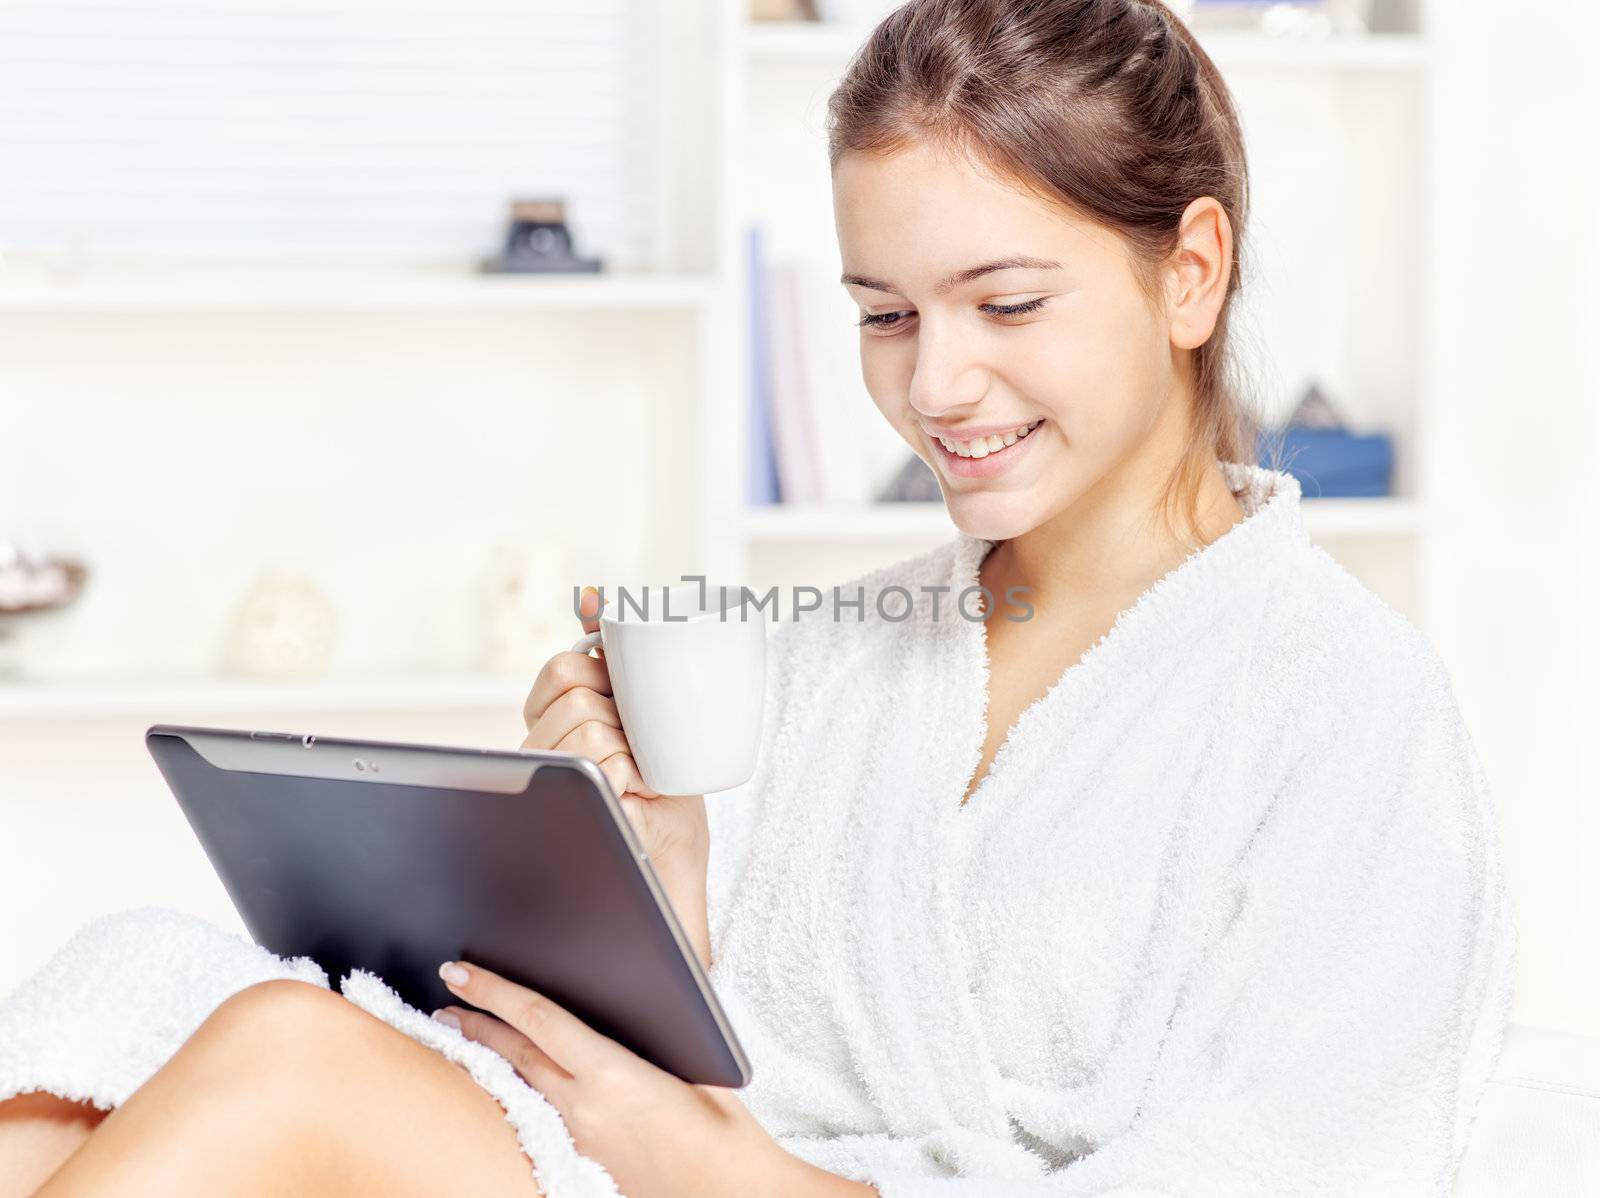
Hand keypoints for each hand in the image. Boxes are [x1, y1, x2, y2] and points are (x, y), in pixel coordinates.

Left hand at [433, 959, 793, 1197]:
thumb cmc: (727, 1135)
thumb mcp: (698, 1068)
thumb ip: (659, 1035)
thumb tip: (639, 1001)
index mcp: (613, 1076)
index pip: (538, 1020)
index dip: (495, 991)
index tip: (462, 971)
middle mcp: (585, 1109)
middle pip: (516, 1054)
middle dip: (476, 1023)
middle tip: (446, 1002)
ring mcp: (580, 1139)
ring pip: (521, 1087)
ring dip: (488, 1059)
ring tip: (460, 1038)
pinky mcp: (584, 1162)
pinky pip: (540, 1116)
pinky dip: (517, 1092)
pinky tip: (508, 1086)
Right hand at [521, 585, 710, 962]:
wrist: (673, 878)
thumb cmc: (666, 803)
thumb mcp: (652, 719)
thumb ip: (620, 663)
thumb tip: (595, 596)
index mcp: (556, 723)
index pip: (561, 667)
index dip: (601, 673)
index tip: (628, 703)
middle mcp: (538, 749)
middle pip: (569, 685)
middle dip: (618, 708)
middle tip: (640, 748)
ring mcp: (544, 780)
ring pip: (583, 722)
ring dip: (626, 746)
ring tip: (638, 777)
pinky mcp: (560, 809)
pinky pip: (594, 762)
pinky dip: (625, 773)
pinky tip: (630, 793)